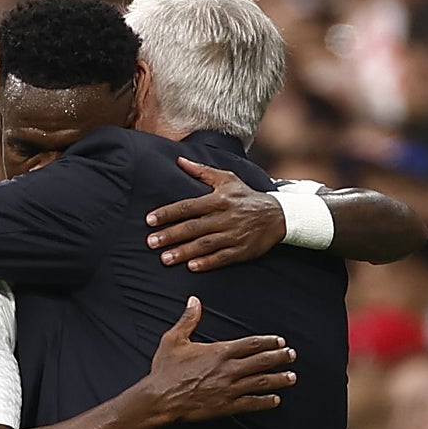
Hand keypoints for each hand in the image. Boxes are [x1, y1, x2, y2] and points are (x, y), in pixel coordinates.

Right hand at [143, 297, 295, 422]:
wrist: (159, 398)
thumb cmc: (165, 369)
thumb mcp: (173, 339)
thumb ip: (188, 319)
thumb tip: (194, 300)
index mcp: (219, 351)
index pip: (252, 344)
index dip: (269, 342)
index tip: (281, 341)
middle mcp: (228, 369)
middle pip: (262, 361)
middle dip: (280, 358)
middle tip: (292, 355)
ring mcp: (229, 388)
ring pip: (261, 382)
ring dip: (279, 379)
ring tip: (292, 377)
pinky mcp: (226, 406)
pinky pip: (251, 403)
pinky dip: (265, 401)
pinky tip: (276, 400)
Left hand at [146, 158, 285, 271]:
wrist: (277, 215)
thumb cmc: (246, 196)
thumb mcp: (227, 179)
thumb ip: (202, 171)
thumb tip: (180, 160)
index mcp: (218, 200)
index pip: (188, 206)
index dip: (168, 213)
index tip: (150, 220)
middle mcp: (224, 217)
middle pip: (193, 227)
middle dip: (171, 235)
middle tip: (151, 242)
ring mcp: (233, 235)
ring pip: (205, 244)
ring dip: (184, 252)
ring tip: (164, 258)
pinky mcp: (242, 250)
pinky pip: (222, 258)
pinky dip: (207, 262)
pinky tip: (191, 267)